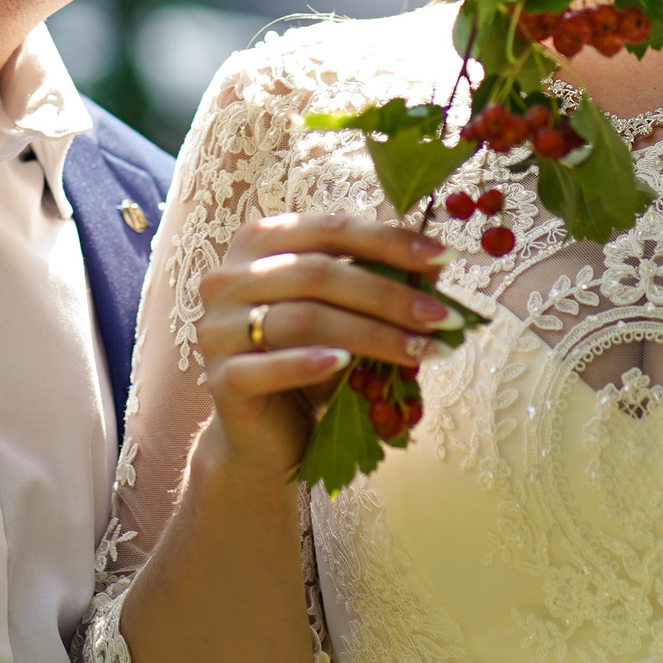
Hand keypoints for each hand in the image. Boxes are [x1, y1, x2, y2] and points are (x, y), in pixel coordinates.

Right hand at [191, 215, 455, 481]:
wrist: (267, 433)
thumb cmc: (310, 360)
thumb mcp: (347, 314)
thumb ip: (378, 282)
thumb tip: (436, 264)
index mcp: (258, 243)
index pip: (330, 229)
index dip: (390, 241)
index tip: (444, 258)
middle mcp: (227, 277)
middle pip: (319, 273)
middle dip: (390, 294)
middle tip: (443, 316)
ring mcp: (217, 328)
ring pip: (304, 319)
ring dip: (373, 334)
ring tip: (422, 351)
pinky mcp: (220, 379)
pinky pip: (268, 366)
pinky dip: (309, 363)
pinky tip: (347, 365)